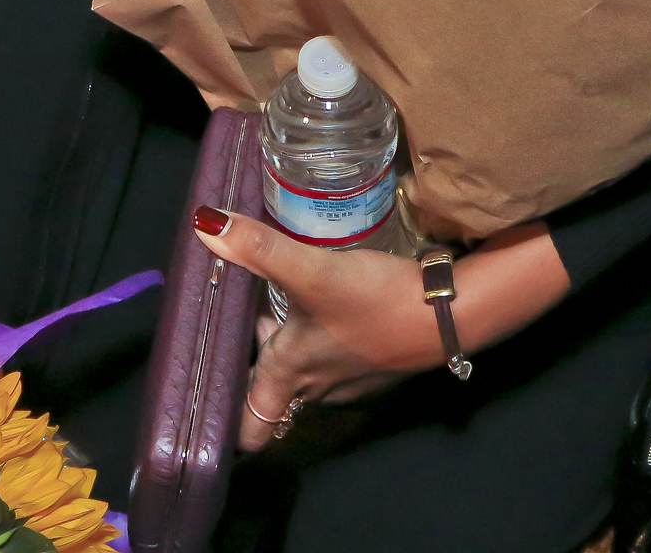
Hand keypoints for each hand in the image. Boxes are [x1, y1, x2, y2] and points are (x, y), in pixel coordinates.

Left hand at [192, 211, 443, 450]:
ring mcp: (348, 382)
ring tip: (276, 298)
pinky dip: (322, 336)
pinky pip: (333, 359)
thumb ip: (259, 248)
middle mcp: (314, 388)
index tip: (207, 388)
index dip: (225, 417)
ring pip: (302, 370)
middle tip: (237, 314)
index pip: (250, 427)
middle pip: (270, 386)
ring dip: (287, 342)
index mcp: (288, 374)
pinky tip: (326, 301)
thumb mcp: (311, 269)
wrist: (446, 313)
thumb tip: (204, 223)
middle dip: (252, 354)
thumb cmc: (370, 302)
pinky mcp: (374, 368)